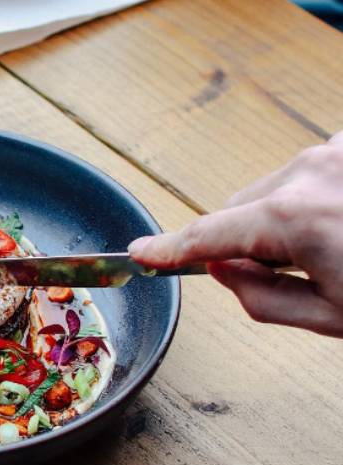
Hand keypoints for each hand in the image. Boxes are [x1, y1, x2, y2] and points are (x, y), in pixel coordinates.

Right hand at [128, 133, 342, 337]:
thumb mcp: (333, 314)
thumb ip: (263, 298)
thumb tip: (226, 270)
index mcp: (296, 218)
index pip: (206, 235)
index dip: (167, 249)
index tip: (141, 252)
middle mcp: (309, 171)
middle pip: (242, 209)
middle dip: (253, 238)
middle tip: (298, 269)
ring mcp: (335, 150)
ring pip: (276, 188)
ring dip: (288, 214)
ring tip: (339, 241)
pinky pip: (311, 171)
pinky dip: (317, 193)